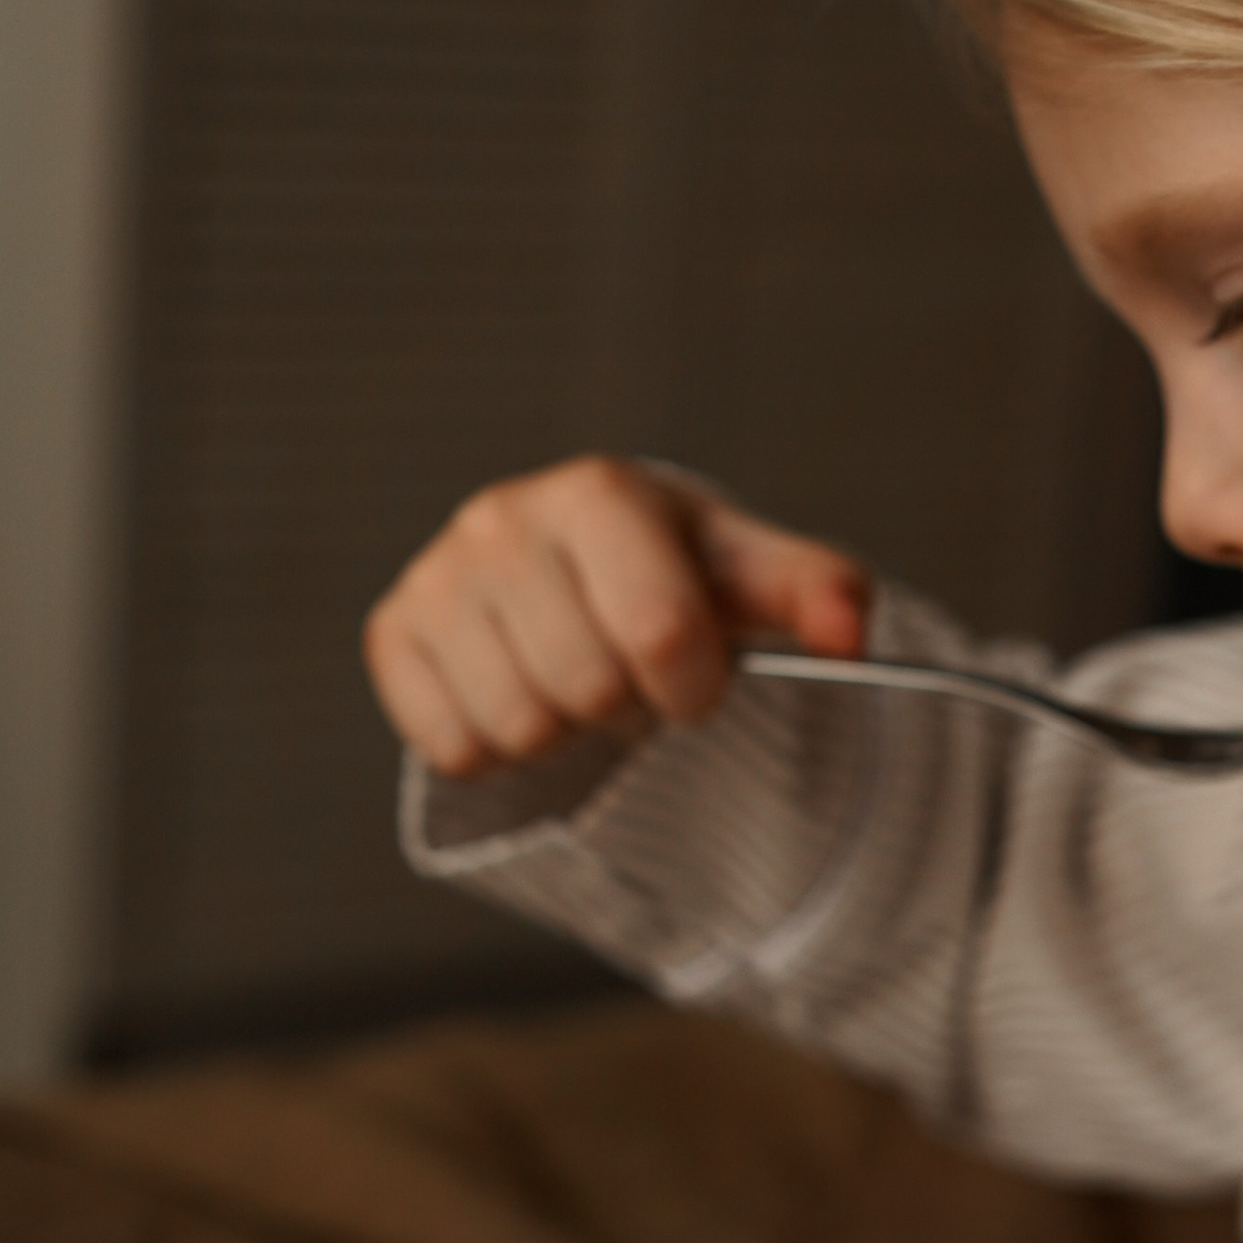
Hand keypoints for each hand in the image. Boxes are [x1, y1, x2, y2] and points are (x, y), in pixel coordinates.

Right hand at [365, 454, 869, 778]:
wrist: (584, 570)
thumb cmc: (679, 574)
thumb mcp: (752, 575)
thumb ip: (817, 591)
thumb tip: (851, 631)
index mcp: (599, 492)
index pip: (659, 635)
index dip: (694, 686)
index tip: (696, 674)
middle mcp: (501, 520)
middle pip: (587, 689)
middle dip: (627, 707)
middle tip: (628, 678)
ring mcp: (436, 575)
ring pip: (518, 726)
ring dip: (565, 733)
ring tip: (576, 681)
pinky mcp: (390, 632)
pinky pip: (451, 747)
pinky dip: (499, 749)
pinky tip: (520, 694)